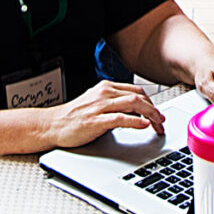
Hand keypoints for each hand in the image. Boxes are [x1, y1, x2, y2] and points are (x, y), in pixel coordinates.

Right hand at [43, 81, 165, 148]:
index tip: (158, 116)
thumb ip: (115, 105)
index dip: (152, 104)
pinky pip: (120, 118)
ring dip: (150, 115)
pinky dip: (135, 121)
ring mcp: (100, 106)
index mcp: (106, 88)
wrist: (52, 125)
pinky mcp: (95, 120)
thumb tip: (138, 113)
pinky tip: (144, 125)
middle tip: (161, 123)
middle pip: (139, 97)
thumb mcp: (98, 105)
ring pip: (133, 104)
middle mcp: (105, 93)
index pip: (137, 92)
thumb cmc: (75, 117)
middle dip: (155, 110)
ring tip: (157, 125)